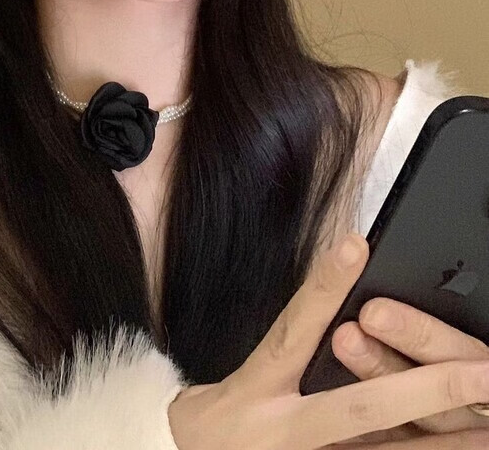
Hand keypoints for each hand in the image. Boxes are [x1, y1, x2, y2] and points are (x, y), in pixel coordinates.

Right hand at [167, 232, 488, 448]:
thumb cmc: (215, 425)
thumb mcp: (243, 379)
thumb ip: (294, 349)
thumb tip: (348, 315)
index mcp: (260, 387)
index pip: (296, 327)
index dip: (324, 286)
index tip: (355, 246)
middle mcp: (285, 431)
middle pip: (363, 409)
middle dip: (430, 390)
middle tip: (485, 370)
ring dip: (446, 440)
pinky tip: (461, 447)